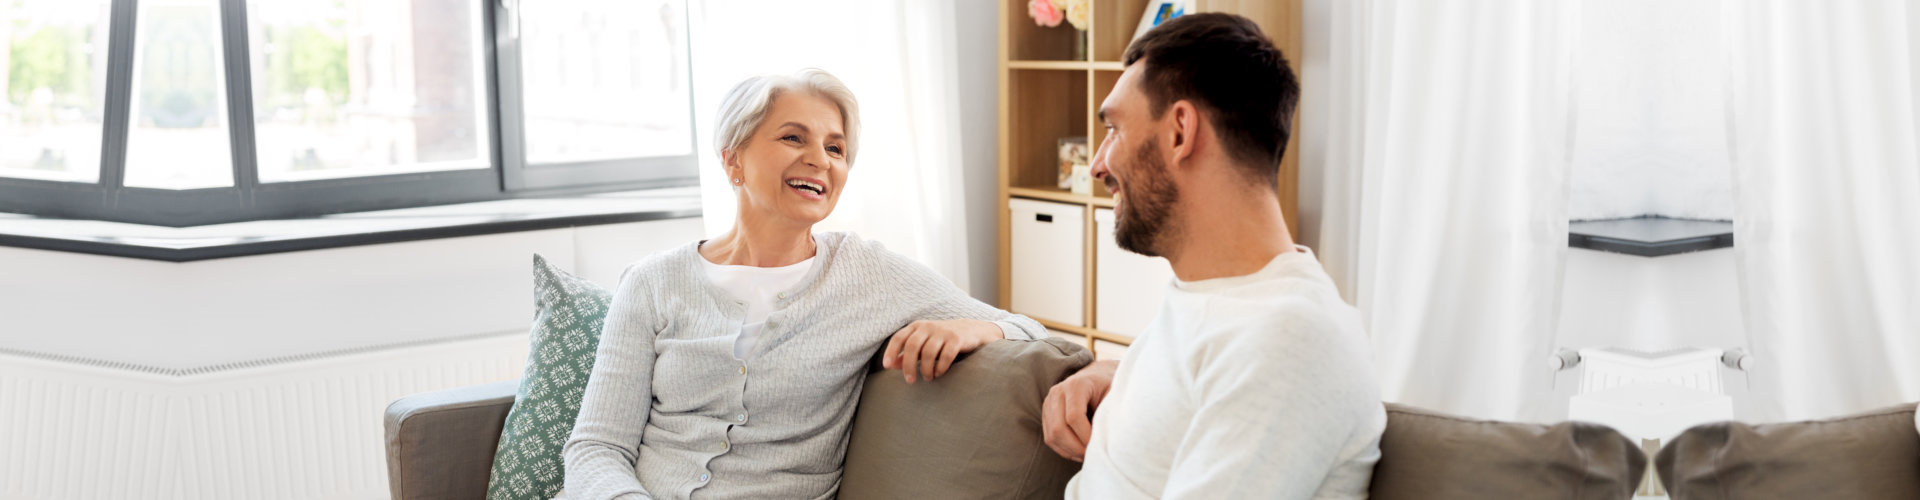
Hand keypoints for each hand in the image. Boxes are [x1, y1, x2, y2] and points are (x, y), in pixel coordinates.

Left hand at [882, 319, 1003, 382]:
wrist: (971, 330)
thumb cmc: (941, 340)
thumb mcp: (923, 344)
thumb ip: (907, 353)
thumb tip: (891, 365)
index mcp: (917, 326)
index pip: (899, 337)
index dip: (891, 352)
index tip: (887, 366)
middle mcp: (928, 326)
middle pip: (912, 346)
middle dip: (909, 366)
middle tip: (910, 381)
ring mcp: (943, 331)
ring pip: (929, 353)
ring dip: (926, 370)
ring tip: (927, 378)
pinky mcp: (957, 339)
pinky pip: (946, 356)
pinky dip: (940, 368)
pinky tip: (939, 373)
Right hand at [1043, 360, 1117, 461]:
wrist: (1098, 376)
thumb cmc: (1109, 387)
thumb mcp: (1114, 395)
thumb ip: (1110, 413)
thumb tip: (1108, 440)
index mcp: (1076, 385)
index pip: (1073, 416)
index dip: (1085, 436)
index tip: (1098, 445)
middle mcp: (1057, 392)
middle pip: (1059, 429)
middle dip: (1076, 447)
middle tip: (1092, 455)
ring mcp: (1049, 403)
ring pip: (1052, 436)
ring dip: (1069, 451)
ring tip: (1086, 455)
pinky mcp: (1046, 414)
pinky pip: (1050, 438)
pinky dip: (1063, 449)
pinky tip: (1078, 452)